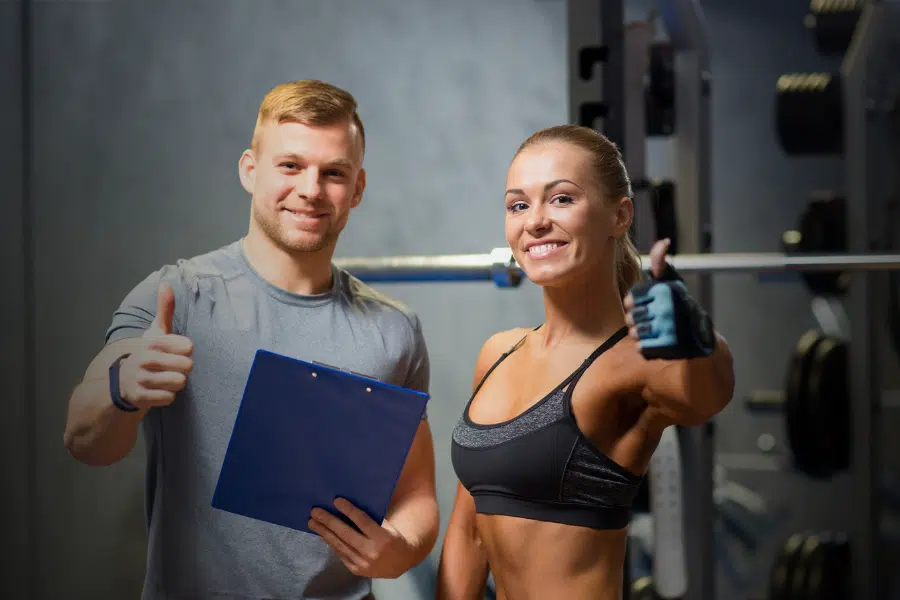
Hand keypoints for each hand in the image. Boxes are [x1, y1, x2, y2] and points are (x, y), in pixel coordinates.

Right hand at [118, 283, 193, 409]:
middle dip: (183, 368)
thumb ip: (165, 310)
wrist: (121, 381)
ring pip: (179, 383)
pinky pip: (169, 398)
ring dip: (176, 383)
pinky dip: (167, 396)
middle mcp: (144, 359)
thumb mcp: (155, 332)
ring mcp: (140, 378)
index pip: (188, 346)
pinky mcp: (139, 397)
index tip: (176, 351)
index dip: (185, 351)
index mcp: (152, 342)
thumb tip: (166, 283)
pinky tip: (158, 390)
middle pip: (187, 366)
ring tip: (165, 378)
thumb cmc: (147, 353)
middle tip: (171, 367)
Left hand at [309, 498, 411, 578]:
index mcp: (383, 537)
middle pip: (346, 533)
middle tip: (315, 511)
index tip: (336, 500)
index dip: (348, 510)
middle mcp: (372, 551)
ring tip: (313, 522)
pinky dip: (331, 543)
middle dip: (328, 521)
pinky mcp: (356, 569)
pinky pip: (340, 554)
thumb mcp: (387, 526)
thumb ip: (371, 518)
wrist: (400, 562)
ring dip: (324, 532)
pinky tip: (323, 534)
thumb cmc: (392, 538)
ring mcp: (363, 563)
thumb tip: (347, 506)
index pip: (362, 521)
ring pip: (339, 545)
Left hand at [625, 239, 715, 359]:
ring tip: (652, 331)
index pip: (630, 299)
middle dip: (636, 320)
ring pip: (635, 333)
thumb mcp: (672, 282)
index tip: (643, 305)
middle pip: (631, 317)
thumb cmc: (682, 305)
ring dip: (640, 334)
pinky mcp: (668, 348)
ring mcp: (668, 329)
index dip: (633, 304)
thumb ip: (661, 264)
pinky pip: (642, 349)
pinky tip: (655, 343)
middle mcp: (667, 309)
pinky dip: (646, 348)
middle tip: (649, 320)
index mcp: (665, 291)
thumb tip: (664, 242)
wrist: (701, 335)